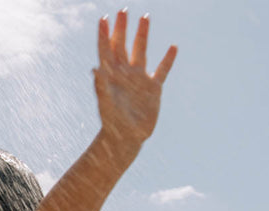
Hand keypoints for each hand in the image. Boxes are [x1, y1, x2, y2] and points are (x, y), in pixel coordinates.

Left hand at [94, 11, 176, 145]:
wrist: (126, 139)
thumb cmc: (112, 124)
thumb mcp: (106, 104)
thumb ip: (101, 86)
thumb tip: (95, 70)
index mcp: (112, 76)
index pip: (107, 51)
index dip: (104, 35)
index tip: (103, 18)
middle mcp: (125, 75)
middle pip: (123, 46)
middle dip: (122, 29)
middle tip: (123, 10)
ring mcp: (140, 80)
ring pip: (142, 52)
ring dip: (142, 36)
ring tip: (145, 17)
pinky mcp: (153, 89)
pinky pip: (162, 71)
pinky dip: (168, 60)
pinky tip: (173, 48)